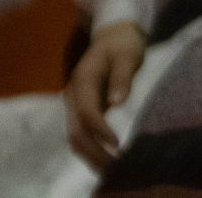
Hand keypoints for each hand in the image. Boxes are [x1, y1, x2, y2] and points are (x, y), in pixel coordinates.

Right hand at [66, 19, 145, 169]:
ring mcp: (76, 103)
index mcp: (84, 80)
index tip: (117, 143)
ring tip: (108, 168)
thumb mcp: (127, 54)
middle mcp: (74, 95)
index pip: (88, 111)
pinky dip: (90, 147)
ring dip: (89, 153)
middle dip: (93, 150)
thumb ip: (122, 76)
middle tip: (113, 166)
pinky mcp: (82, 108)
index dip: (100, 129)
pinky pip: (81, 132)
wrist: (114, 34)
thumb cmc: (123, 44)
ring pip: (76, 134)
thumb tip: (117, 102)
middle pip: (76, 129)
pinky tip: (102, 157)